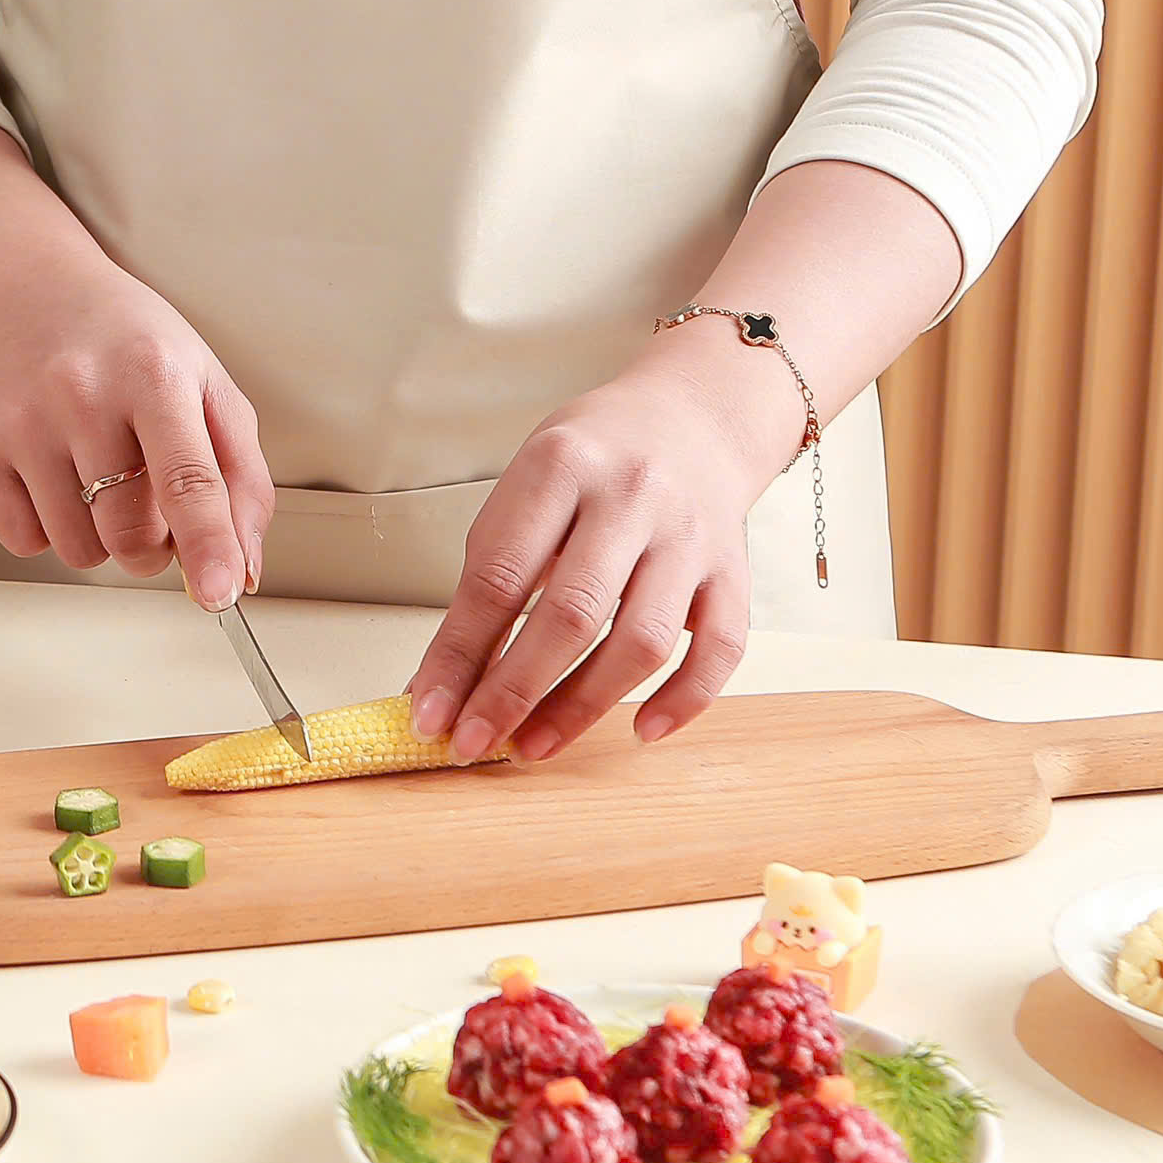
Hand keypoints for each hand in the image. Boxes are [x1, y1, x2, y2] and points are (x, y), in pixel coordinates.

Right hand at [0, 242, 272, 608]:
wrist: (28, 293)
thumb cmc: (127, 344)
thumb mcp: (206, 384)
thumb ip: (240, 476)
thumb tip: (242, 567)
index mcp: (153, 373)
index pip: (187, 478)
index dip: (208, 545)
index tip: (219, 592)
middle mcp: (81, 393)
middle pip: (130, 532)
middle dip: (152, 546)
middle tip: (150, 504)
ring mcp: (20, 421)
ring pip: (78, 549)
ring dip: (100, 536)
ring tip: (97, 475)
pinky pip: (24, 542)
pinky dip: (48, 527)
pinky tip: (52, 473)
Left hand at [403, 329, 805, 763]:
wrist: (690, 417)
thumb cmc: (589, 463)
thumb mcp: (524, 489)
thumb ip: (490, 576)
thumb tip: (444, 680)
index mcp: (559, 467)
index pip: (499, 577)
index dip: (459, 654)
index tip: (430, 712)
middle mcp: (631, 498)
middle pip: (571, 615)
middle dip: (514, 692)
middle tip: (474, 744)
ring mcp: (689, 536)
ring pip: (641, 641)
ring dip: (583, 707)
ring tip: (534, 745)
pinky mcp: (733, 571)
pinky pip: (719, 649)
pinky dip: (682, 699)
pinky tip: (642, 729)